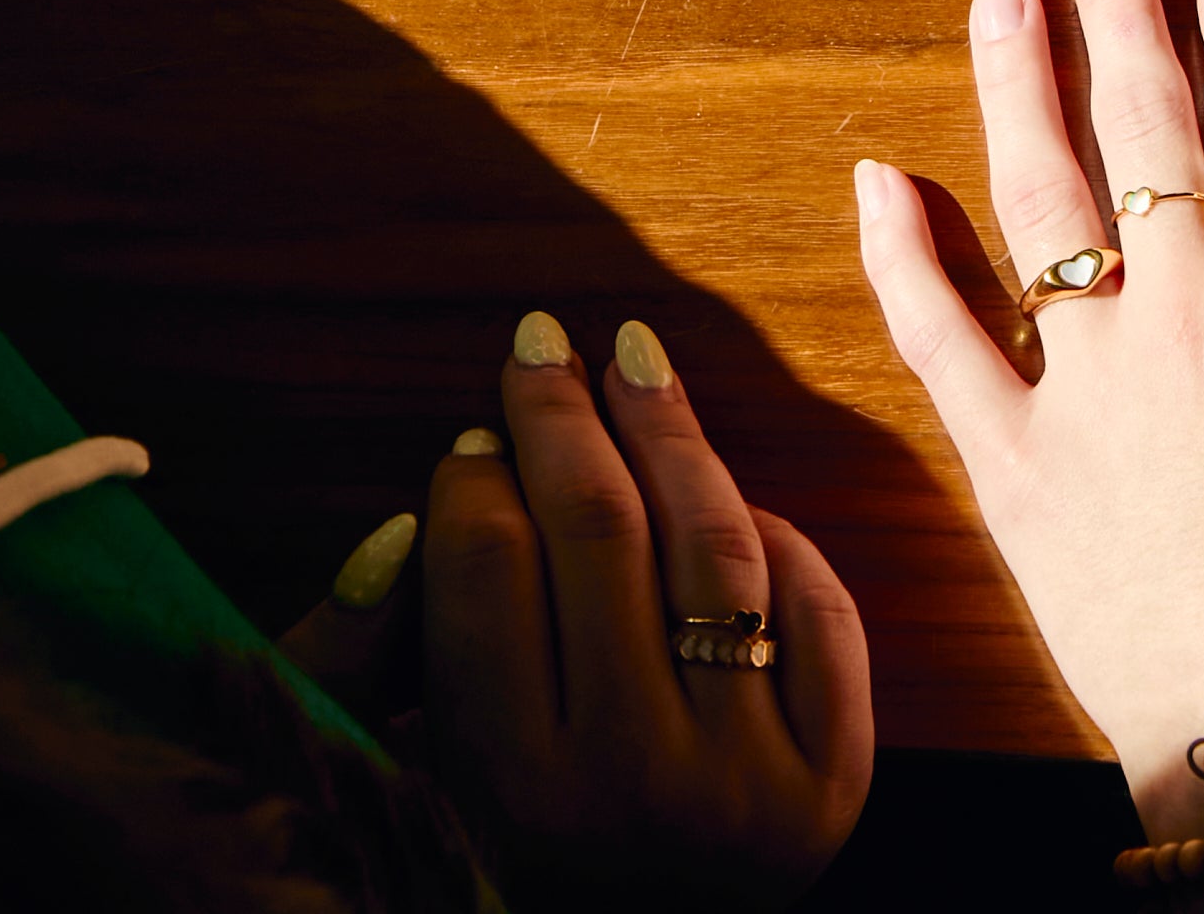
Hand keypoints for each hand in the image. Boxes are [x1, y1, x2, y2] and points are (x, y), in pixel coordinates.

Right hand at [294, 317, 872, 907]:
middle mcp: (635, 786)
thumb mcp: (416, 784)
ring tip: (634, 360)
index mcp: (515, 792)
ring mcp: (747, 786)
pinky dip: (778, 536)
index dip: (475, 476)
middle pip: (598, 529)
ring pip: (713, 543)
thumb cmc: (519, 864)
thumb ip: (367, 673)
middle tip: (541, 341)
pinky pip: (815, 608)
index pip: (487, 566)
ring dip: (668, 430)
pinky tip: (727, 493)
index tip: (474, 435)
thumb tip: (398, 524)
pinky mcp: (836, 785)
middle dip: (561, 412)